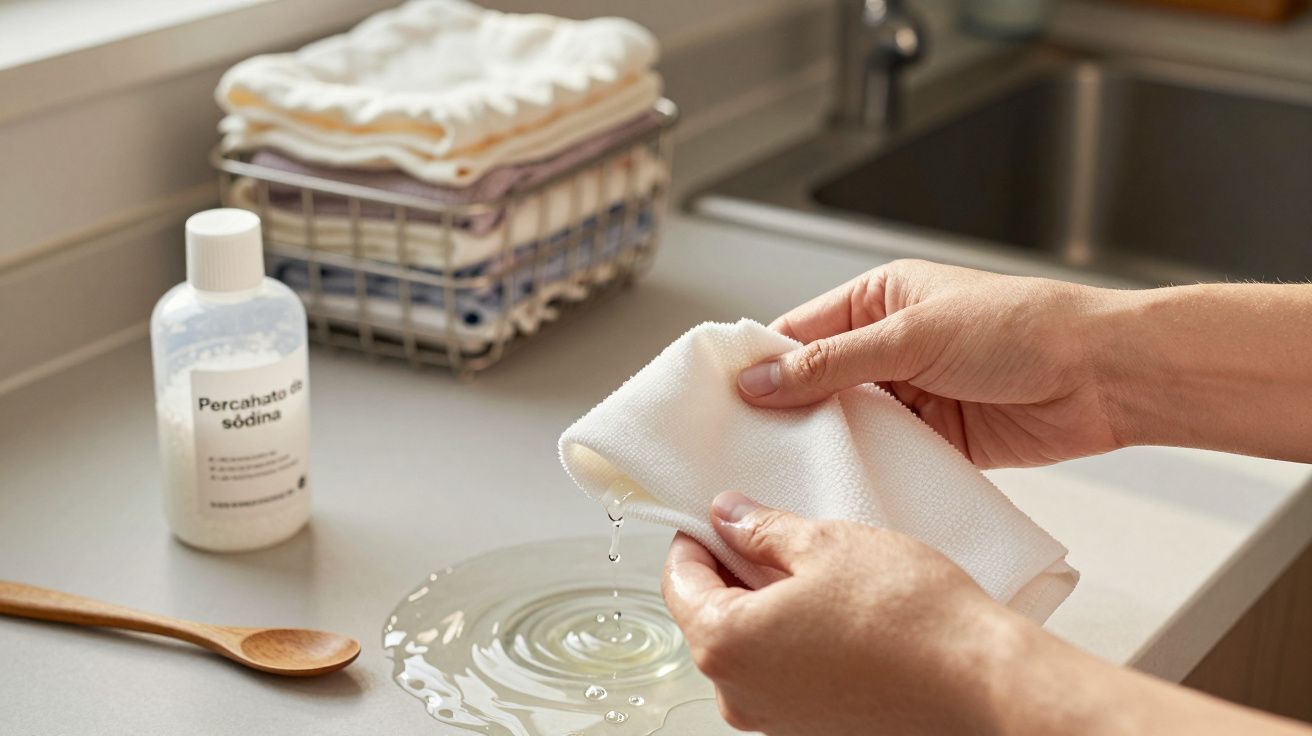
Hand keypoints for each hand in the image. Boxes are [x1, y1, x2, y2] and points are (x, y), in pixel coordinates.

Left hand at [661, 491, 1020, 734]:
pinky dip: (794, 638)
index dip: (695, 539)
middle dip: (732, 571)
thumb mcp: (824, 544)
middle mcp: (740, 694)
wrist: (978, 679)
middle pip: (709, 617)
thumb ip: (761, 529)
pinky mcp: (814, 728)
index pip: (679, 582)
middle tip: (769, 532)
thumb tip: (727, 517)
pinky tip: (834, 609)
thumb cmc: (907, 616)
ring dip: (765, 605)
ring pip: (748, 646)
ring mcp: (776, 719)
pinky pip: (783, 672)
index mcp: (725, 643)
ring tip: (813, 568)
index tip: (716, 515)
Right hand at [736, 259, 1122, 467]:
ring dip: (823, 446)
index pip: (799, 331)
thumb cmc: (1023, 328)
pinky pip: (885, 457)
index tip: (721, 399)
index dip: (761, 365)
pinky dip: (863, 471)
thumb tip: (760, 381)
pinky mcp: (936, 439)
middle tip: (739, 446)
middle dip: (784, 412)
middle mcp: (890, 346)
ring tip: (779, 474)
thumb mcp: (912, 336)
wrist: (1104, 377)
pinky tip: (836, 489)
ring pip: (847, 425)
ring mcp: (913, 394)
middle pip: (817, 382)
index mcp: (879, 300)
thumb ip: (832, 364)